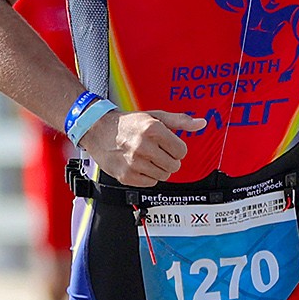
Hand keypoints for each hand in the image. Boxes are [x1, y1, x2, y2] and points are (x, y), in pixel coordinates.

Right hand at [81, 109, 204, 186]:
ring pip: (163, 176)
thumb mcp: (154, 117)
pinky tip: (139, 165)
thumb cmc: (128, 123)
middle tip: (158, 152)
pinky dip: (148, 176)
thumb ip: (179, 121)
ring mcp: (134, 162)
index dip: (177, 149)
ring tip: (147, 158)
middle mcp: (143, 146)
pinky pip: (150, 183)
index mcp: (153, 129)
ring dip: (159, 169)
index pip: (182, 151)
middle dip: (169, 160)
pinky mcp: (126, 176)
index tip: (168, 145)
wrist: (97, 130)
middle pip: (174, 165)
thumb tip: (201, 123)